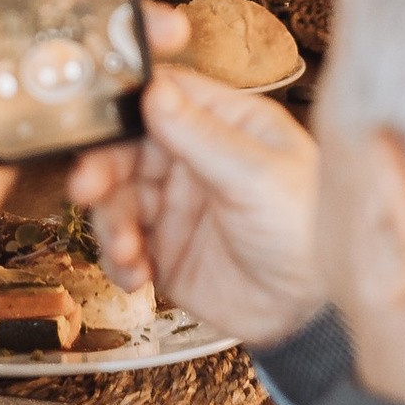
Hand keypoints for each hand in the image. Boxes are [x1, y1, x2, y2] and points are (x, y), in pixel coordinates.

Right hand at [69, 55, 324, 349]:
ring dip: (110, 222)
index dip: (123, 103)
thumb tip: (155, 91)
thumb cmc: (311, 231)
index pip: (162, 96)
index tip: (93, 119)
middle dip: (102, 169)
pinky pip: (124, 247)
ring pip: (118, 199)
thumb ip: (202, 137)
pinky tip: (135, 275)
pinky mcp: (166, 251)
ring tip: (126, 251)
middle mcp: (194, 160)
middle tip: (88, 189)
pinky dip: (120, 260)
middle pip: (126, 149)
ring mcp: (177, 207)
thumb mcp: (258, 176)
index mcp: (223, 124)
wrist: (316, 313)